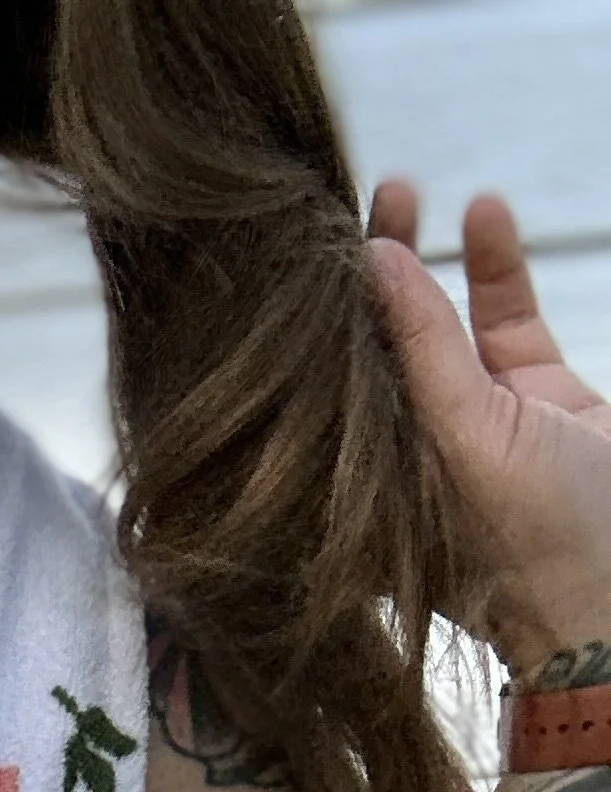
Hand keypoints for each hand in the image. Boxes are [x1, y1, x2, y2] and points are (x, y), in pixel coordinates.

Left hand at [367, 186, 610, 673]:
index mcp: (367, 477)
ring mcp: (474, 423)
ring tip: (412, 188)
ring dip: (433, 255)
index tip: (314, 238)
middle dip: (373, 268)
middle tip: (372, 195)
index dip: (324, 309)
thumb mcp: (464, 443)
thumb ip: (422, 354)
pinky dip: (495, 267)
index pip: (331, 380)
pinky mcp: (533, 401)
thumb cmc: (528, 545)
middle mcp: (411, 449)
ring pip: (443, 322)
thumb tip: (377, 262)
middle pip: (379, 342)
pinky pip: (504, 322)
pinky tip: (483, 213)